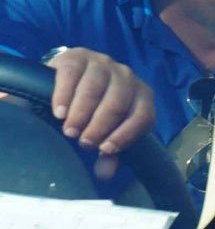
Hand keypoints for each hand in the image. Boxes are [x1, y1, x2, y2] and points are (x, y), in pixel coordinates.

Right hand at [47, 48, 155, 179]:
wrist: (72, 77)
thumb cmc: (96, 109)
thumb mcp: (106, 129)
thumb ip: (110, 151)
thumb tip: (104, 173)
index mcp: (142, 96)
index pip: (142, 117)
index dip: (125, 135)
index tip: (104, 150)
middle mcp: (127, 77)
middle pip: (117, 104)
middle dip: (99, 126)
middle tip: (81, 142)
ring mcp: (104, 63)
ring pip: (95, 89)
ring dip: (81, 113)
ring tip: (69, 130)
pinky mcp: (79, 55)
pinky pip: (72, 75)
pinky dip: (64, 95)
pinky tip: (58, 112)